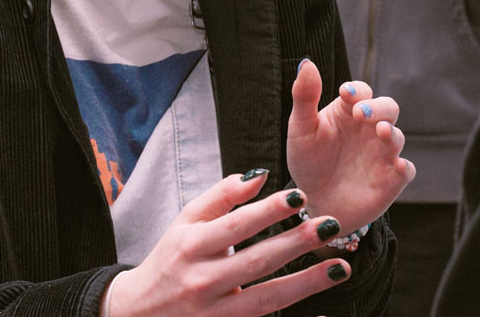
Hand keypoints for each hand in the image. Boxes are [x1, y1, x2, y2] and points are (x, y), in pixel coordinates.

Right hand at [108, 171, 354, 316]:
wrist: (139, 313)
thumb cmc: (170, 259)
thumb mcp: (185, 221)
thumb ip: (222, 196)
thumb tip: (259, 175)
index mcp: (191, 246)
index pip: (236, 225)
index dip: (268, 211)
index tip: (300, 197)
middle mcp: (202, 281)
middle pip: (256, 261)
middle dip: (296, 243)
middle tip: (331, 225)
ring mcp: (214, 313)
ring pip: (267, 298)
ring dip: (306, 283)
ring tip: (340, 267)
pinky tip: (323, 312)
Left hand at [286, 60, 414, 237]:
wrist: (314, 201)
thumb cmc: (308, 160)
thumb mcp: (301, 128)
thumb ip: (305, 96)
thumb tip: (307, 62)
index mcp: (349, 111)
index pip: (361, 91)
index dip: (356, 90)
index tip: (345, 93)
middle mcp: (370, 129)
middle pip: (388, 108)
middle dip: (379, 107)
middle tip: (363, 113)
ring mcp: (382, 153)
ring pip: (397, 136)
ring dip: (391, 132)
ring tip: (381, 131)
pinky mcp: (391, 179)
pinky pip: (405, 170)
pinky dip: (405, 167)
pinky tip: (398, 166)